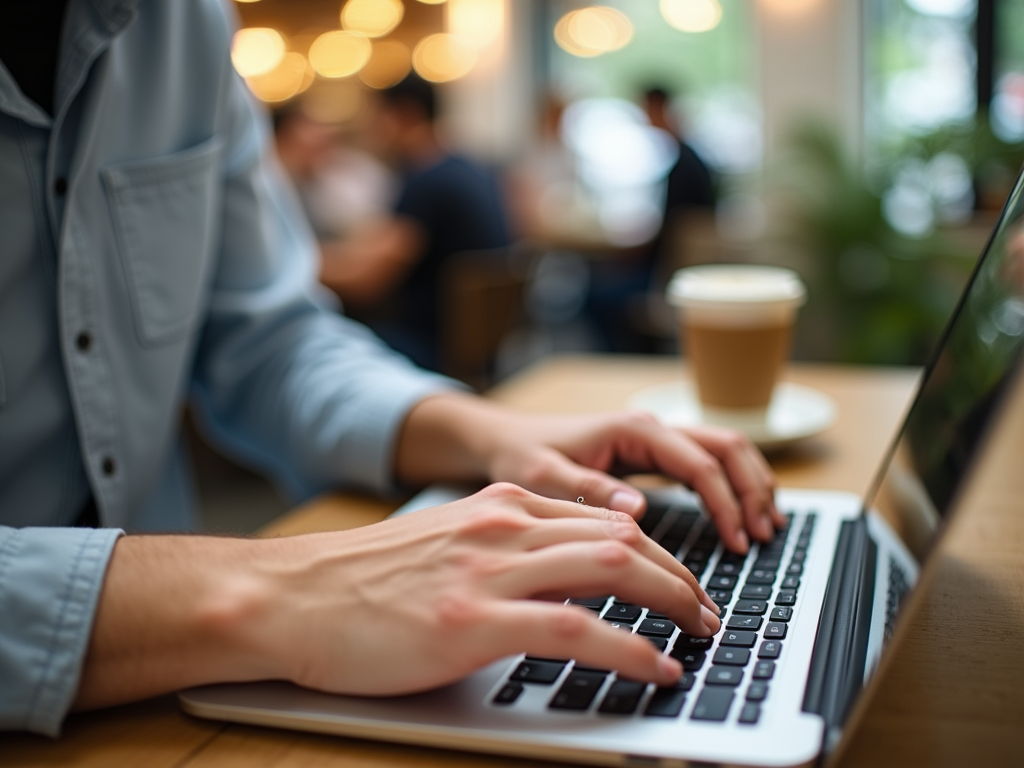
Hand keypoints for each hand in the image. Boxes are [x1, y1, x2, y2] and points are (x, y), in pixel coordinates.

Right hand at [76, 484, 719, 708]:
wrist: (289, 597)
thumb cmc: (360, 582)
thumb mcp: (444, 543)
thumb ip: (503, 548)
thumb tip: (560, 576)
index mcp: (500, 505)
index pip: (603, 517)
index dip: (656, 550)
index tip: (680, 580)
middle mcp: (504, 525)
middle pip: (621, 537)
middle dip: (679, 575)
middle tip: (708, 611)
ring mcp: (490, 570)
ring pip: (612, 569)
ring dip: (672, 602)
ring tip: (701, 633)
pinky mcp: (474, 621)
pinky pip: (577, 629)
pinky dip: (631, 650)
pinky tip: (658, 668)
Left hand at [398, 396, 779, 553]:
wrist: (503, 439)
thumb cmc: (520, 455)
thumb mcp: (542, 476)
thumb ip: (587, 488)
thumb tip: (638, 510)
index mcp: (633, 430)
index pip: (699, 463)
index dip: (726, 503)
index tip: (738, 543)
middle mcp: (651, 427)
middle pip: (727, 447)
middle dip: (753, 489)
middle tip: (764, 537)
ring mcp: (656, 438)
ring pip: (725, 450)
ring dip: (751, 484)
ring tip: (767, 529)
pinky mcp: (652, 453)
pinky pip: (707, 462)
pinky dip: (732, 485)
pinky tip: (741, 516)